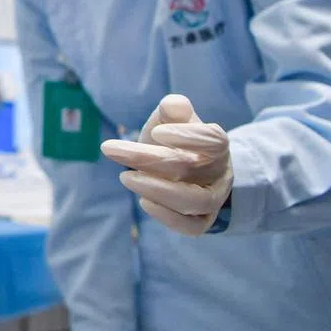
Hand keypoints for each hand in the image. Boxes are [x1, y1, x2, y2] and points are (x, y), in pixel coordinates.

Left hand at [100, 94, 231, 235]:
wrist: (190, 170)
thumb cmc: (176, 140)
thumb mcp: (173, 121)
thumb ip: (173, 110)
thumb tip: (172, 104)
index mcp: (216, 145)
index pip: (213, 141)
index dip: (187, 136)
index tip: (156, 133)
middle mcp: (219, 173)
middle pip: (190, 167)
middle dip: (148, 158)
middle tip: (110, 149)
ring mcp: (213, 199)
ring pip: (194, 201)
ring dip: (157, 190)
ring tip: (125, 177)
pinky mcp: (202, 220)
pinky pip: (192, 226)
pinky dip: (168, 217)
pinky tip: (143, 201)